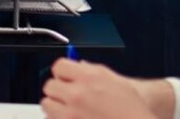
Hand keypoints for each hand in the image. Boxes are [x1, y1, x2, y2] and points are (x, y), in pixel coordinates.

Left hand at [41, 59, 169, 118]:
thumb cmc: (132, 109)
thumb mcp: (116, 81)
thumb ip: (92, 71)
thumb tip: (78, 65)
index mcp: (88, 78)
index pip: (58, 66)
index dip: (62, 72)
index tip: (65, 77)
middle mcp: (77, 95)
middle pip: (49, 86)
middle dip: (57, 89)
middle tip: (66, 94)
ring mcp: (72, 115)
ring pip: (47, 106)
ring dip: (55, 107)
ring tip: (69, 110)